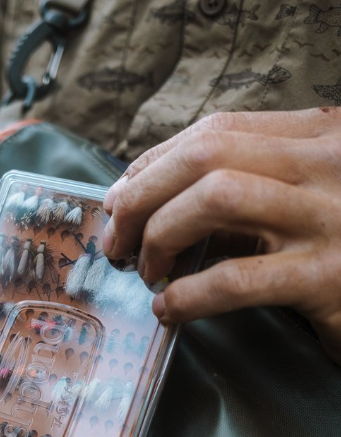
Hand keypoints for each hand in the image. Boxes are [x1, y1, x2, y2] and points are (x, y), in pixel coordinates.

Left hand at [102, 107, 340, 364]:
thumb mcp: (308, 202)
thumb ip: (250, 192)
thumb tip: (157, 204)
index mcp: (322, 135)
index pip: (217, 130)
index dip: (154, 162)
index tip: (122, 198)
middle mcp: (328, 164)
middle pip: (206, 154)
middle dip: (143, 194)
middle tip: (118, 237)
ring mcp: (331, 218)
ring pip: (215, 197)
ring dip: (161, 234)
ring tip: (147, 269)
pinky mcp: (329, 277)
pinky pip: (237, 278)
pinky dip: (189, 294)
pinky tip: (171, 307)